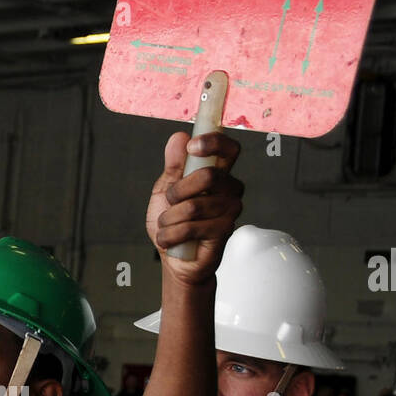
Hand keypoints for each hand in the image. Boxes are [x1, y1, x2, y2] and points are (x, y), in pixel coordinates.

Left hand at [146, 131, 242, 285]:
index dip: (214, 142)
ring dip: (170, 218)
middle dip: (178, 191)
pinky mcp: (225, 231)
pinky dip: (172, 235)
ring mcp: (230, 209)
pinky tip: (172, 240)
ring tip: (169, 225)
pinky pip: (192, 228)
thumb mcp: (166, 189)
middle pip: (208, 176)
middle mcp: (229, 188)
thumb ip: (173, 166)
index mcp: (218, 172)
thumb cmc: (173, 221)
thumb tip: (179, 138)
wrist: (174, 257)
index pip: (229, 149)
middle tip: (170, 202)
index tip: (192, 147)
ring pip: (194, 206)